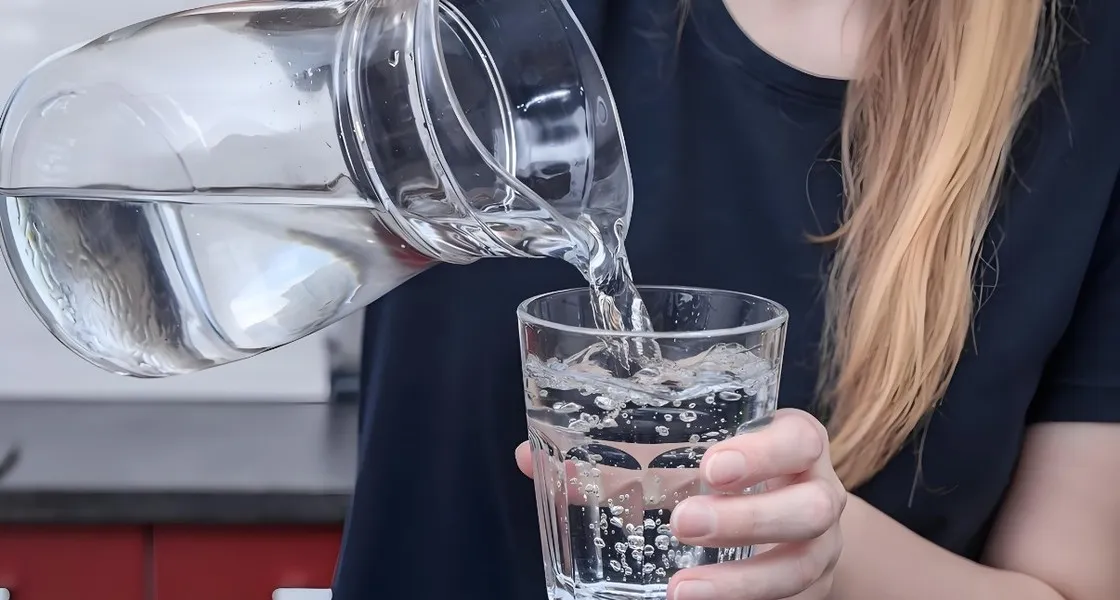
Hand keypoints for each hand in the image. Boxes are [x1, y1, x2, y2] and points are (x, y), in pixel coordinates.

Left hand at [515, 408, 844, 599]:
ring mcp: (819, 549)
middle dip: (749, 519)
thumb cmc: (727, 474)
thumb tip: (528, 458)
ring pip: (801, 567)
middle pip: (808, 507)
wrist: (792, 517)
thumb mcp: (688, 456)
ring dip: (741, 583)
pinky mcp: (809, 591)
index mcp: (793, 445)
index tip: (712, 466)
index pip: (798, 438)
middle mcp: (817, 494)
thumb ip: (617, 458)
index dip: (763, 453)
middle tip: (684, 522)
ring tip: (681, 591)